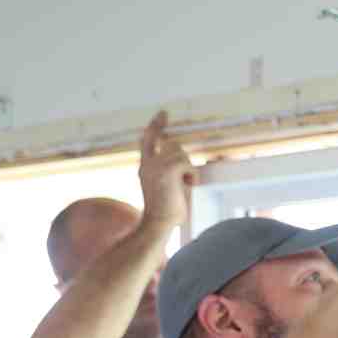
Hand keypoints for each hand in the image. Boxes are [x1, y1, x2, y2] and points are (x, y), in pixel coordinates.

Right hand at [137, 111, 193, 230]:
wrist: (158, 224)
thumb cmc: (167, 212)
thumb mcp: (167, 186)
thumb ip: (171, 170)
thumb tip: (183, 161)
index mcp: (145, 166)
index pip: (149, 139)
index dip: (156, 125)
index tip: (164, 113)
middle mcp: (146, 163)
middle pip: (173, 145)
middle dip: (184, 160)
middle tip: (184, 181)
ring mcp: (154, 165)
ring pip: (181, 154)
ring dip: (188, 170)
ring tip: (182, 186)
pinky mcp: (165, 170)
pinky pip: (187, 163)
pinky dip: (191, 176)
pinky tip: (186, 187)